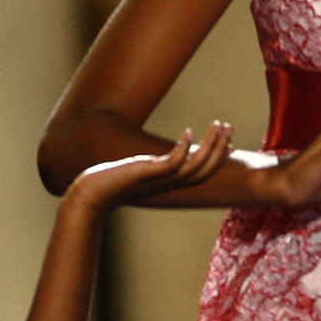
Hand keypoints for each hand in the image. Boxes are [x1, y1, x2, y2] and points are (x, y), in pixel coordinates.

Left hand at [68, 122, 234, 211]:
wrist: (91, 195)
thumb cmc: (111, 184)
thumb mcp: (137, 173)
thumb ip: (149, 168)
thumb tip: (151, 160)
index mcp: (170, 184)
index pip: (203, 173)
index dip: (218, 157)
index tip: (228, 139)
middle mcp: (169, 184)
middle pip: (206, 169)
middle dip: (220, 148)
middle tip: (228, 126)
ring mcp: (159, 180)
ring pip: (195, 166)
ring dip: (209, 146)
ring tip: (218, 125)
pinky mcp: (147, 174)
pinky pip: (173, 163)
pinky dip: (183, 148)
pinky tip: (187, 131)